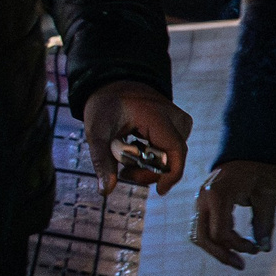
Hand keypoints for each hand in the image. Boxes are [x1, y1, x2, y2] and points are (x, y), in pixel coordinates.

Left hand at [81, 80, 191, 196]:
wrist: (113, 84)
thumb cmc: (105, 105)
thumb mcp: (96, 132)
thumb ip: (102, 161)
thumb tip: (105, 191)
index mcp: (156, 115)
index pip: (175, 150)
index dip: (171, 174)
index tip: (160, 191)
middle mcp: (174, 117)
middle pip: (173, 158)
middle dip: (150, 172)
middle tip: (124, 172)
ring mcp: (178, 120)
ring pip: (172, 156)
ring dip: (151, 165)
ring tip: (127, 160)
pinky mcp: (177, 124)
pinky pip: (171, 149)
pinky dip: (154, 157)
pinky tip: (137, 151)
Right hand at [192, 160, 275, 269]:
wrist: (249, 149)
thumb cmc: (260, 170)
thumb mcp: (268, 195)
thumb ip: (265, 223)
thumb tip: (264, 248)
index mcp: (218, 195)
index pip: (221, 232)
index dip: (239, 246)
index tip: (256, 248)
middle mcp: (203, 199)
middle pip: (202, 237)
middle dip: (221, 254)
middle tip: (241, 265)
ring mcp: (199, 200)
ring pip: (197, 235)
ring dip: (215, 250)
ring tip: (235, 259)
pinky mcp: (202, 203)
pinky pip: (201, 227)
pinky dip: (213, 240)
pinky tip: (230, 246)